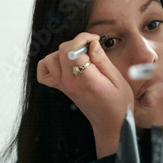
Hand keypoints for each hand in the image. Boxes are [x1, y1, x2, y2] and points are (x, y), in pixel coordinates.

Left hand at [37, 32, 133, 157]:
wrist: (110, 123)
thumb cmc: (118, 103)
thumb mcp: (118, 80)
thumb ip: (103, 60)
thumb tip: (92, 43)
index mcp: (86, 81)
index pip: (72, 51)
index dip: (83, 39)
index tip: (95, 41)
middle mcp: (70, 83)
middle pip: (62, 51)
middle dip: (77, 43)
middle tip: (93, 48)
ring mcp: (63, 86)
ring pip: (51, 58)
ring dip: (65, 52)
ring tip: (81, 56)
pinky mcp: (61, 88)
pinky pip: (44, 72)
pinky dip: (50, 64)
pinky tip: (65, 63)